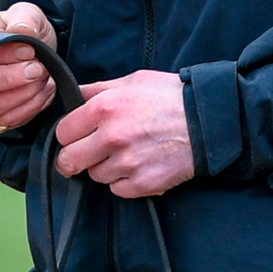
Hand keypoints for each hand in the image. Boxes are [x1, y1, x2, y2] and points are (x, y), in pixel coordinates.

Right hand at [0, 2, 56, 132]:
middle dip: (9, 79)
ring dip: (21, 96)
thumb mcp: (30, 14)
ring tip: (42, 80)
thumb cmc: (26, 31)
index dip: (0, 53)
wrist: (36, 56)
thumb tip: (19, 30)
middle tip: (38, 70)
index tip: (28, 50)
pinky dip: (26, 110)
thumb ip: (25, 17)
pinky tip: (41, 93)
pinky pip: (0, 122)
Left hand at [54, 70, 193, 197]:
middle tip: (84, 154)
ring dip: (103, 168)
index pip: (63, 132)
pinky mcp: (144, 183)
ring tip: (122, 154)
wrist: (209, 120)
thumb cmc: (171, 96)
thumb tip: (74, 95)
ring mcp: (128, 163)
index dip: (68, 134)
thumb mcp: (131, 81)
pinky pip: (118, 190)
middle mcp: (111, 137)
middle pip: (70, 161)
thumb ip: (98, 90)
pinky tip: (136, 166)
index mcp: (104, 108)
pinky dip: (123, 181)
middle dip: (74, 158)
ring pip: (95, 176)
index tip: (76, 135)